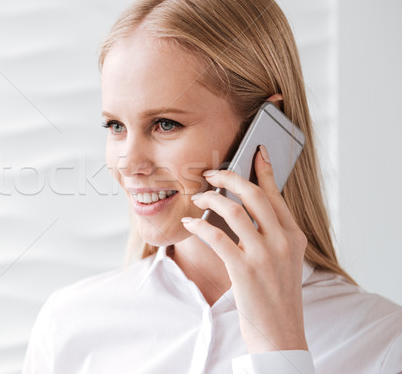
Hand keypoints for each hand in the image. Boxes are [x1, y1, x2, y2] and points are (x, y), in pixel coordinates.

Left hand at [181, 145, 308, 352]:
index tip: (255, 152)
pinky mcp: (244, 269)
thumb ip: (272, 235)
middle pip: (254, 195)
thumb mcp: (284, 261)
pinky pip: (217, 236)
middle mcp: (283, 241)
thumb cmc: (276, 297)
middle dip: (229, 178)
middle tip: (211, 174)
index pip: (276, 195)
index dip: (263, 171)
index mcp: (294, 236)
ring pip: (233, 211)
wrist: (280, 333)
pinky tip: (190, 224)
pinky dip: (200, 226)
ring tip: (196, 198)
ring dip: (210, 200)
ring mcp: (265, 255)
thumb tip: (246, 210)